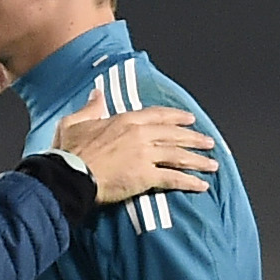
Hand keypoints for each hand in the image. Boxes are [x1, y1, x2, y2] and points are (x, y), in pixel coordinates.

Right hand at [54, 87, 217, 200]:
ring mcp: (145, 155)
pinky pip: (173, 178)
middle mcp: (140, 134)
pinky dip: (189, 182)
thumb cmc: (68, 152)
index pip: (158, 116)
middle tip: (208, 142)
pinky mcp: (146, 176)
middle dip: (194, 138)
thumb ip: (90, 108)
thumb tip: (97, 94)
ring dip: (197, 160)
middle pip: (174, 134)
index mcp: (125, 120)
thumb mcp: (74, 122)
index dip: (176, 117)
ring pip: (178, 155)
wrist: (69, 175)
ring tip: (212, 164)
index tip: (189, 119)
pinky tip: (201, 185)